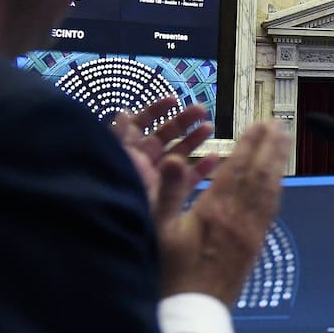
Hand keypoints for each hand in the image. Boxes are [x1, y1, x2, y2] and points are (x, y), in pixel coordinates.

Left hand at [113, 97, 216, 217]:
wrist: (119, 233)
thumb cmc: (118, 192)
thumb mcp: (119, 160)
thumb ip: (122, 136)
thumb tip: (122, 111)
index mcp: (128, 152)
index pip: (140, 124)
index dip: (156, 110)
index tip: (174, 99)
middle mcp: (143, 164)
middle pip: (164, 136)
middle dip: (183, 121)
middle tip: (203, 110)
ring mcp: (158, 180)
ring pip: (178, 155)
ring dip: (194, 140)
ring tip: (210, 129)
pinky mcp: (171, 198)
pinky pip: (187, 180)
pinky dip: (201, 169)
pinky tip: (215, 158)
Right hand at [157, 121, 289, 304]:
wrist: (194, 311)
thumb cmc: (171, 273)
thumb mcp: (159, 231)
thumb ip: (168, 193)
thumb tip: (175, 159)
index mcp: (215, 209)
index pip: (238, 168)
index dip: (250, 143)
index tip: (259, 124)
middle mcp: (239, 216)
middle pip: (260, 173)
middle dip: (270, 146)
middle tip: (279, 125)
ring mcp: (250, 231)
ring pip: (269, 189)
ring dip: (278, 163)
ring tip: (283, 142)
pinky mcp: (255, 244)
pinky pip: (270, 209)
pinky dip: (275, 188)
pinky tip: (277, 180)